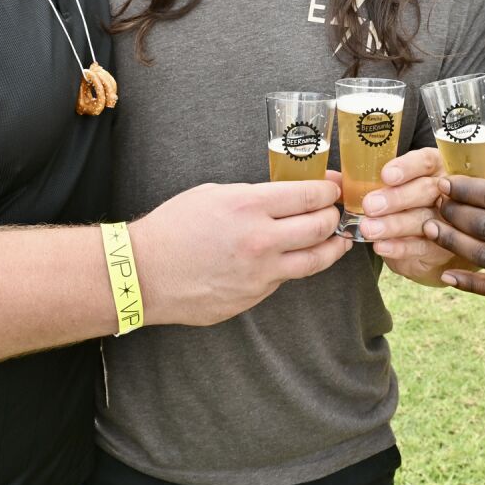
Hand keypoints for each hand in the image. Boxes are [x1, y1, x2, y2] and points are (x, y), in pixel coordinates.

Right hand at [130, 180, 349, 326]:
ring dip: (332, 247)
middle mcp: (261, 240)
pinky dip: (294, 266)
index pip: (309, 195)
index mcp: (250, 205)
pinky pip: (285, 279)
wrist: (144, 272)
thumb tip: (288, 197)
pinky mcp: (254, 296)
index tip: (333, 189)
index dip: (329, 191)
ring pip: (314, 260)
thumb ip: (255, 196)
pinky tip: (294, 258)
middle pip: (321, 227)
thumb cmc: (174, 226)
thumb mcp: (215, 194)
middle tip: (336, 212)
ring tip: (339, 240)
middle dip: (335, 216)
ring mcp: (260, 273)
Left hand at [353, 147, 458, 286]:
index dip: (407, 167)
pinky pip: (421, 247)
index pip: (425, 161)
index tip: (386, 175)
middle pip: (426, 190)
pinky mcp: (441, 247)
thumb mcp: (391, 186)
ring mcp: (447, 220)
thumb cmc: (403, 201)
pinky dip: (399, 248)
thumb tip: (333, 179)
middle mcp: (445, 191)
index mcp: (433, 167)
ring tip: (369, 229)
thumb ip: (367, 180)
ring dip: (394, 225)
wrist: (423, 238)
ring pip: (423, 220)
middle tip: (370, 205)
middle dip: (397, 198)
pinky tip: (381, 246)